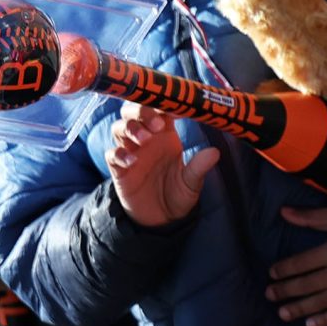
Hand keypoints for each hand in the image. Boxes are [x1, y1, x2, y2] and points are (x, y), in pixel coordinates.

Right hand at [107, 103, 217, 227]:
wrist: (162, 219)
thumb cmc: (178, 194)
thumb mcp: (192, 183)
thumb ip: (199, 167)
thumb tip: (215, 152)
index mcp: (166, 135)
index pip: (161, 110)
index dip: (166, 105)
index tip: (178, 111)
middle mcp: (147, 139)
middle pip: (134, 111)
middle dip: (142, 111)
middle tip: (156, 124)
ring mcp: (131, 152)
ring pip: (119, 127)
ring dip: (130, 128)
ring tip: (144, 140)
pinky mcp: (119, 169)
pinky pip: (111, 154)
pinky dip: (118, 154)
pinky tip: (132, 162)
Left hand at [265, 204, 326, 325]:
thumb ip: (311, 217)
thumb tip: (283, 212)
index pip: (300, 264)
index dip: (283, 270)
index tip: (272, 274)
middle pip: (306, 285)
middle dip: (285, 291)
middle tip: (270, 295)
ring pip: (320, 302)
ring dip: (299, 309)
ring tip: (283, 313)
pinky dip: (325, 321)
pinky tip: (311, 325)